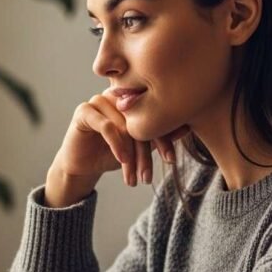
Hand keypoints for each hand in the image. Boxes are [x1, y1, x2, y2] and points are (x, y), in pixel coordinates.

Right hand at [45, 91, 189, 206]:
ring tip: (135, 176)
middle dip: (147, 152)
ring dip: (132, 154)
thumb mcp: (141, 147)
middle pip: (140, 120)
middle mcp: (117, 95)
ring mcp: (99, 100)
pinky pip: (106, 126)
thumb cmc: (114, 154)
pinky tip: (122, 161)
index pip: (154, 114)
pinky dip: (116, 145)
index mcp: (133, 99)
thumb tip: (187, 127)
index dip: (164, 137)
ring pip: (124, 126)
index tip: (171, 161)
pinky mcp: (84, 111)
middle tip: (149, 175)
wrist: (83, 166)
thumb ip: (160, 135)